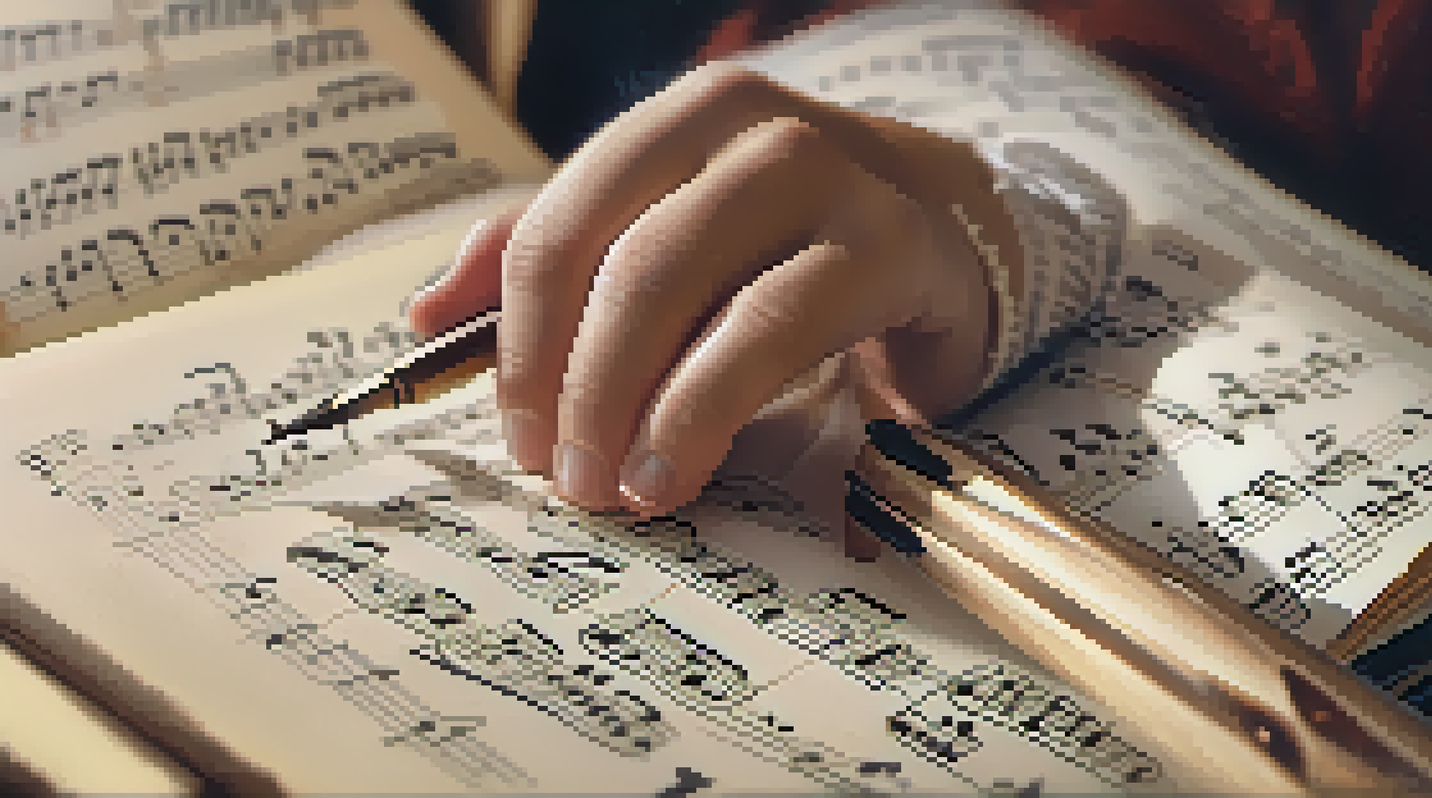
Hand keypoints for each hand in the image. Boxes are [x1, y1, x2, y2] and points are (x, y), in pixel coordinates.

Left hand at [409, 61, 1021, 557]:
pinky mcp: (887, 241)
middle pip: (615, 259)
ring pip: (679, 286)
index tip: (516, 435)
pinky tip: (678, 469)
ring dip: (628, 402)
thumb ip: (557, 262)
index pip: (558, 225)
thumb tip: (427, 314)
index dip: (518, 341)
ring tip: (618, 488)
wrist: (946, 241)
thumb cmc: (790, 252)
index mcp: (677, 121)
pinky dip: (703, 409)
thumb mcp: (671, 244)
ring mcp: (824, 171)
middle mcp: (747, 127)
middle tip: (565, 478)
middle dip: (572, 384)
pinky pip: (767, 328)